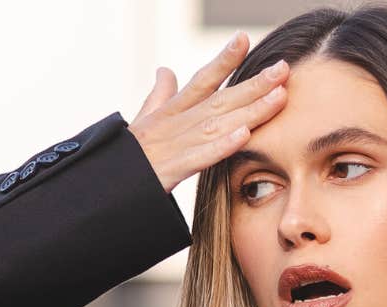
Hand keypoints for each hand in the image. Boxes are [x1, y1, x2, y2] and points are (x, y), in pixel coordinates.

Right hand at [126, 31, 290, 194]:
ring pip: (217, 125)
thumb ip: (158, 95)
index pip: (201, 81)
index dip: (224, 60)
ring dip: (250, 111)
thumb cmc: (123, 156)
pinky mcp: (168, 172)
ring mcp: (172, 147)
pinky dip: (221, 147)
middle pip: (220, 100)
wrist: (103, 187)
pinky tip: (244, 136)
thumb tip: (164, 69)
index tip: (244, 38)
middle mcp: (174, 124)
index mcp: (169, 112)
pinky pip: (199, 159)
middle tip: (283, 68)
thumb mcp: (142, 121)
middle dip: (254, 84)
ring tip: (279, 97)